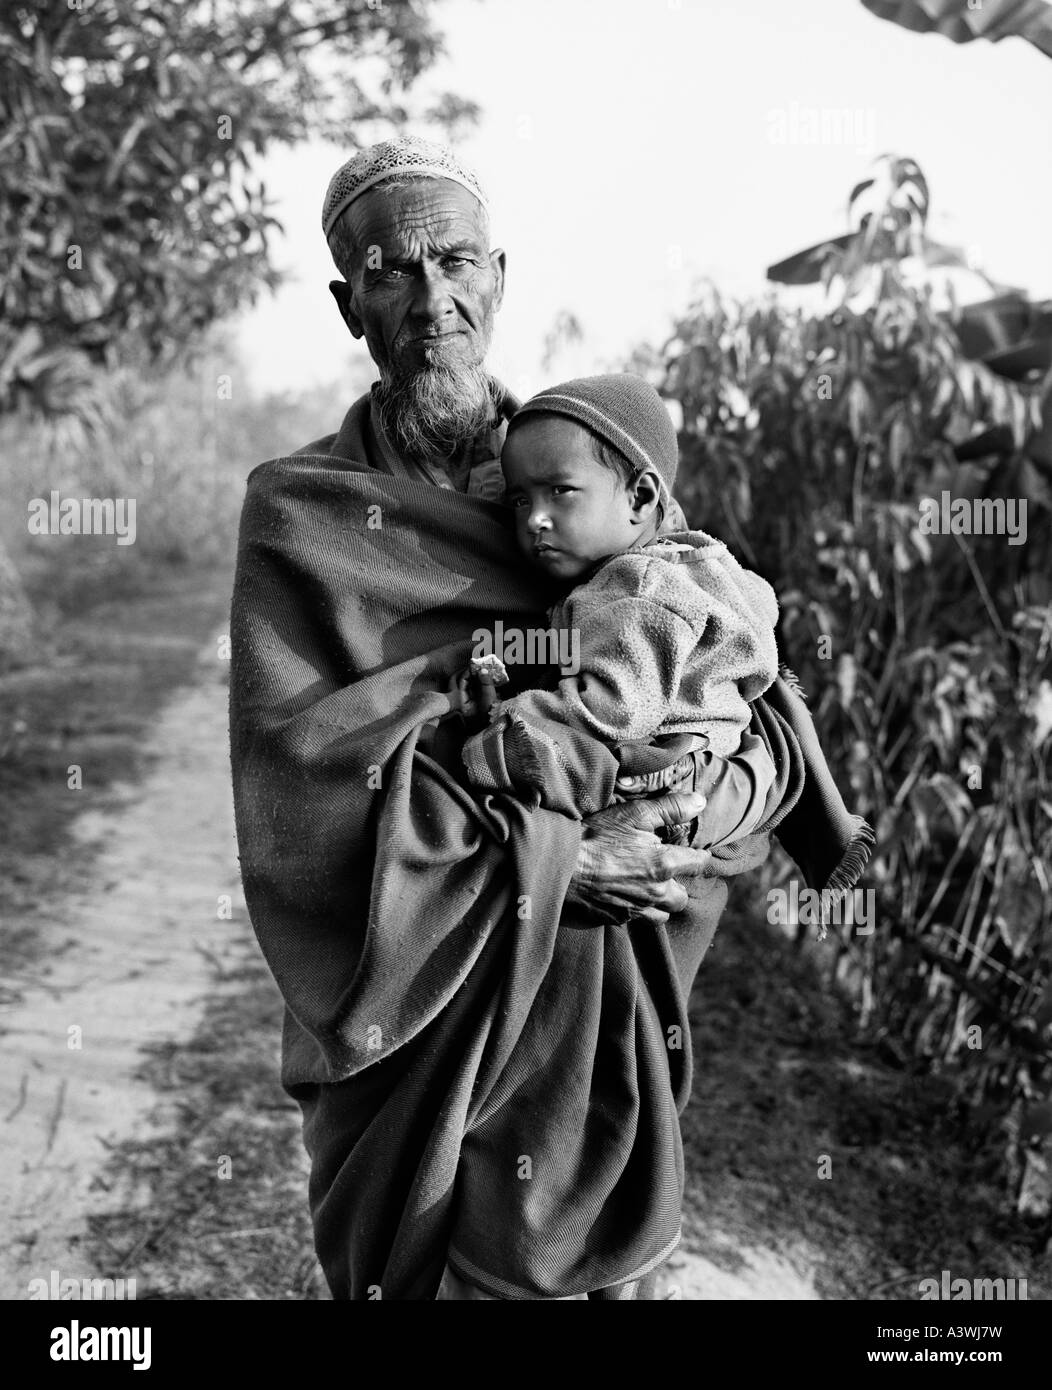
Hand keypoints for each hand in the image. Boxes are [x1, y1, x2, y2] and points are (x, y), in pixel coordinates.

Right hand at [566, 791, 710, 926]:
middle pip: (683, 897)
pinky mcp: (617, 919)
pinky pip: (637, 919)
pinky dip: (636, 909)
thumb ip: (671, 808)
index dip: (700, 856)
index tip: (695, 853)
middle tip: (664, 871)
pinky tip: (623, 895)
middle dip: (678, 885)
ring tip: (647, 887)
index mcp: (664, 864)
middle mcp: (656, 892)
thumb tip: (700, 802)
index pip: (700, 864)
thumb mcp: (633, 814)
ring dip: (659, 903)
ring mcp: (637, 909)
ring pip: (663, 914)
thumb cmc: (596, 837)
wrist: (559, 866)